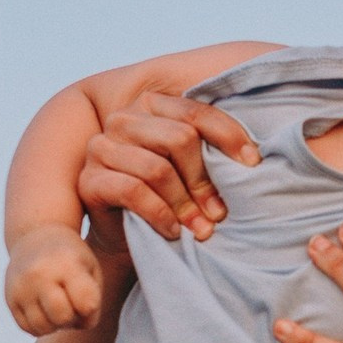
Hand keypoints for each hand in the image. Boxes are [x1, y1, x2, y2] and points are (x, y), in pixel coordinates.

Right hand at [5, 225, 106, 334]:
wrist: (35, 236)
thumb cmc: (71, 258)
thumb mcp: (91, 269)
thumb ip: (93, 300)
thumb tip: (79, 325)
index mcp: (67, 264)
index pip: (86, 305)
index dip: (91, 309)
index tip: (88, 298)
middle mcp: (40, 274)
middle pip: (63, 318)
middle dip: (73, 318)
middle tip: (72, 304)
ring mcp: (21, 287)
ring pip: (43, 328)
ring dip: (56, 325)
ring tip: (60, 307)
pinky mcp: (9, 298)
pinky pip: (29, 328)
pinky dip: (41, 326)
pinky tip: (46, 310)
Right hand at [79, 91, 260, 243]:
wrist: (127, 237)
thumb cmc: (167, 197)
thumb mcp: (190, 168)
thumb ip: (209, 149)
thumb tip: (253, 156)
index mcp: (150, 105)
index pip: (195, 112)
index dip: (228, 136)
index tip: (252, 164)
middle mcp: (123, 120)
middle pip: (178, 139)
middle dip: (204, 180)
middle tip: (219, 212)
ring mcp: (101, 148)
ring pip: (157, 169)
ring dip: (185, 204)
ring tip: (201, 228)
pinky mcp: (89, 180)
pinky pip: (133, 191)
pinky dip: (160, 213)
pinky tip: (173, 231)